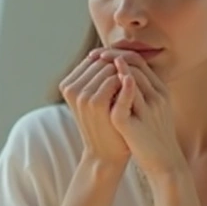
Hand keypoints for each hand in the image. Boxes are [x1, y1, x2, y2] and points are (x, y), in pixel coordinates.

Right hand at [58, 47, 129, 169]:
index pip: (93, 58)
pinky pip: (116, 78)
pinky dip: (129, 81)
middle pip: (101, 60)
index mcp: (68, 84)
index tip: (128, 68)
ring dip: (125, 71)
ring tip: (138, 82)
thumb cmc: (106, 125)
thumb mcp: (97, 99)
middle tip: (135, 75)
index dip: (113, 60)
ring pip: (110, 67)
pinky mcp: (95, 102)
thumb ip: (98, 77)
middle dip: (119, 64)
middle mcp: (71, 88)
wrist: (106, 154)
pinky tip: (138, 88)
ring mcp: (81, 95)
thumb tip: (113, 51)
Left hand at [107, 53, 185, 178]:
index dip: (121, 54)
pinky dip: (115, 90)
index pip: (141, 62)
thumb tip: (126, 77)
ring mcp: (150, 109)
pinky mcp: (137, 124)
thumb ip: (141, 93)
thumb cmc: (155, 136)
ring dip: (112, 68)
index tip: (104, 53)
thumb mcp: (152, 110)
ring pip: (132, 78)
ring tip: (96, 63)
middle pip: (136, 65)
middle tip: (96, 54)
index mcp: (162, 91)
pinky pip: (125, 101)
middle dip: (113, 56)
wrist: (164, 164)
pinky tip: (103, 85)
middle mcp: (158, 96)